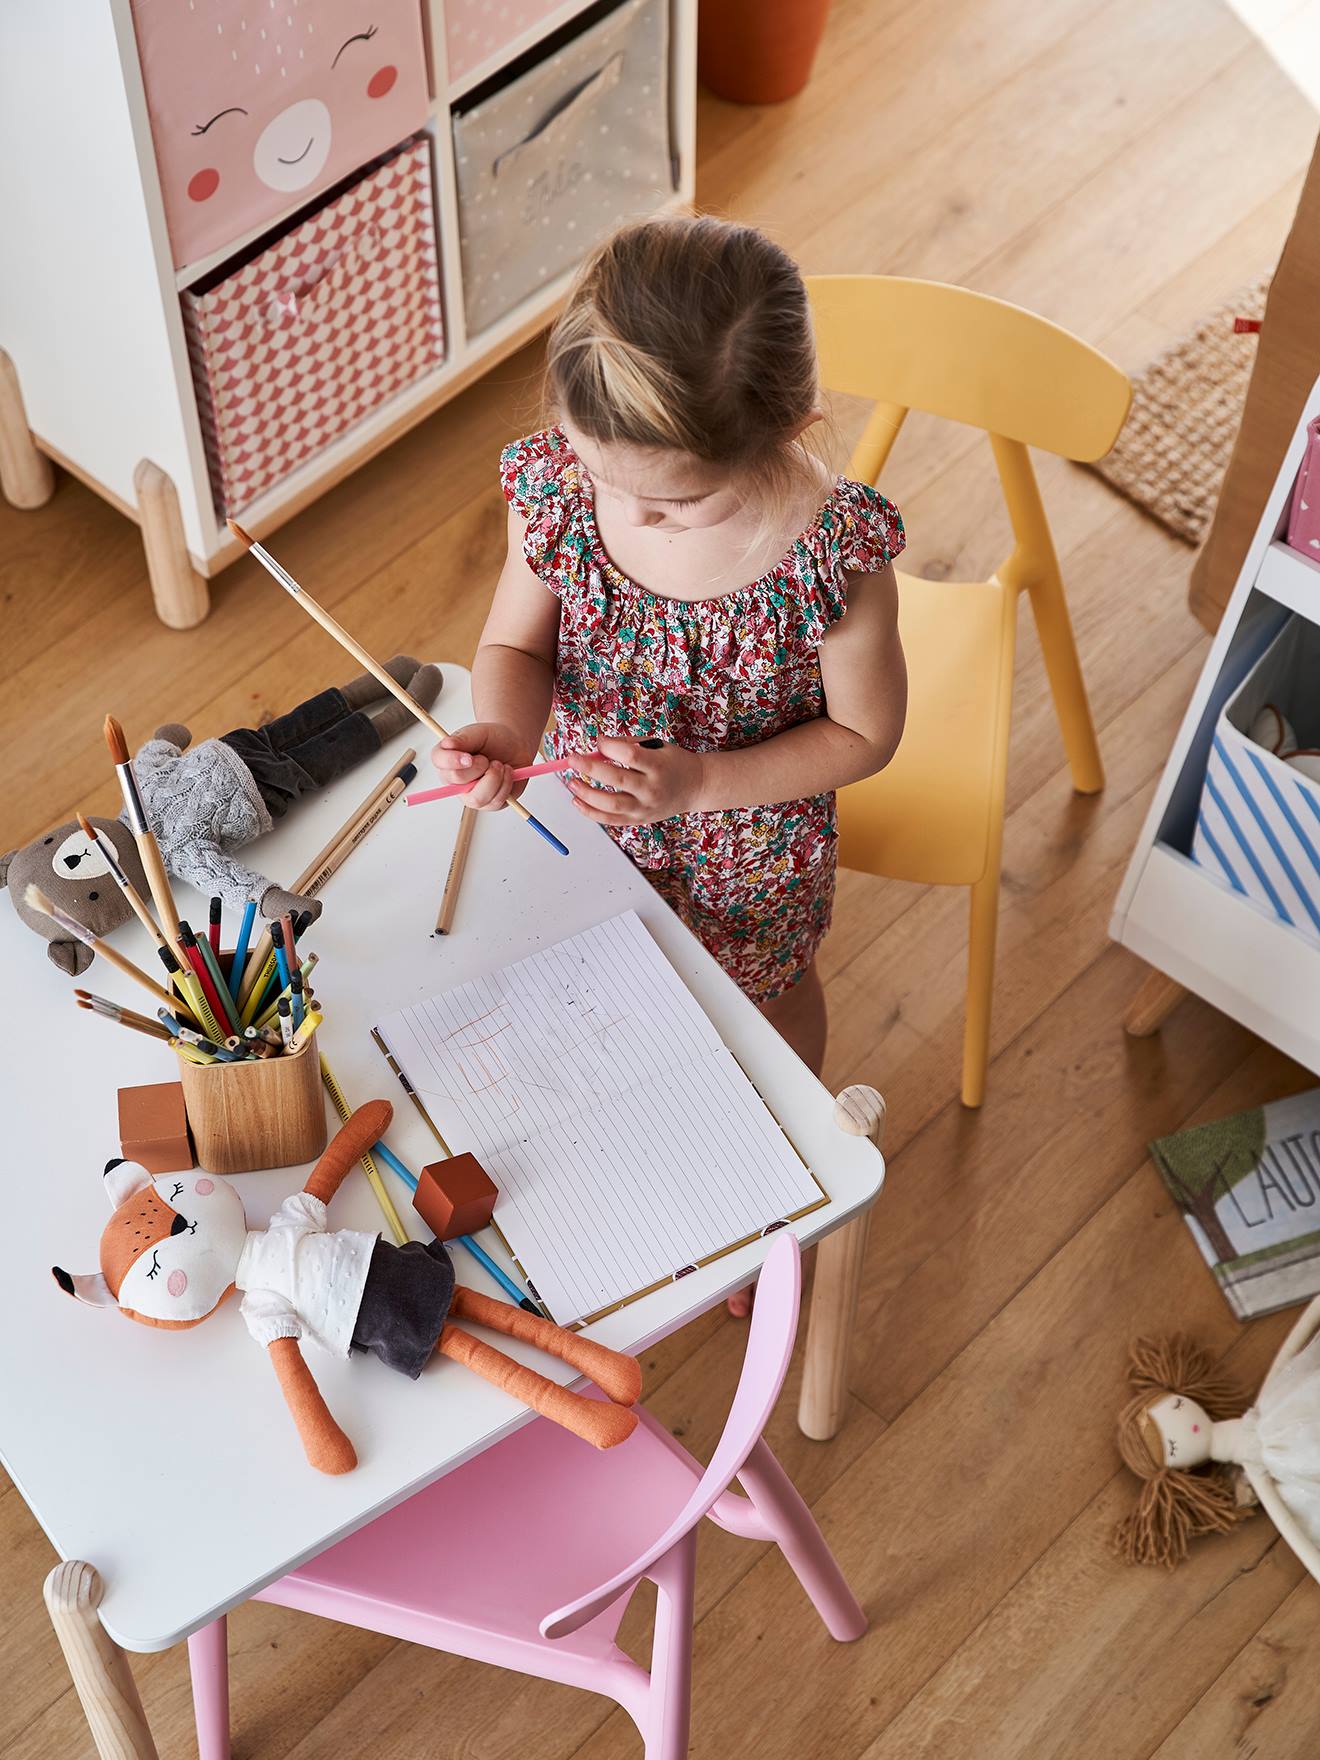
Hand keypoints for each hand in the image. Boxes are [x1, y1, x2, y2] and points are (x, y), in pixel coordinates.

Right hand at [429, 722, 533, 811]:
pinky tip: (506, 774)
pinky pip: (495, 802)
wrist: (515, 748)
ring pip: (477, 798)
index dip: (453, 760)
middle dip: (479, 766)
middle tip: (487, 759)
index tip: (468, 757)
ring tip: (499, 765)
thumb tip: (447, 743)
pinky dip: (506, 784)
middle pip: (458, 779)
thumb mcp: (479, 733)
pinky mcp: (489, 804)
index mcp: (447, 760)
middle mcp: (455, 781)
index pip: (439, 761)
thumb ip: (463, 738)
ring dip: (494, 777)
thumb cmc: (494, 740)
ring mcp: (471, 795)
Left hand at [566, 737, 705, 826]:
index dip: (609, 747)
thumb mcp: (657, 745)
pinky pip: (611, 820)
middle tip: (572, 759)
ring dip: (586, 794)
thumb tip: (598, 746)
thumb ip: (628, 745)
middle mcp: (652, 789)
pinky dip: (591, 813)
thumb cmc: (673, 762)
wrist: (695, 787)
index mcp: (658, 766)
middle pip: (617, 780)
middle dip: (590, 768)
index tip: (598, 741)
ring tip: (571, 782)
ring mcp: (645, 808)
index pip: (630, 755)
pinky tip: (577, 801)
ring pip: (611, 805)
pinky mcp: (639, 820)